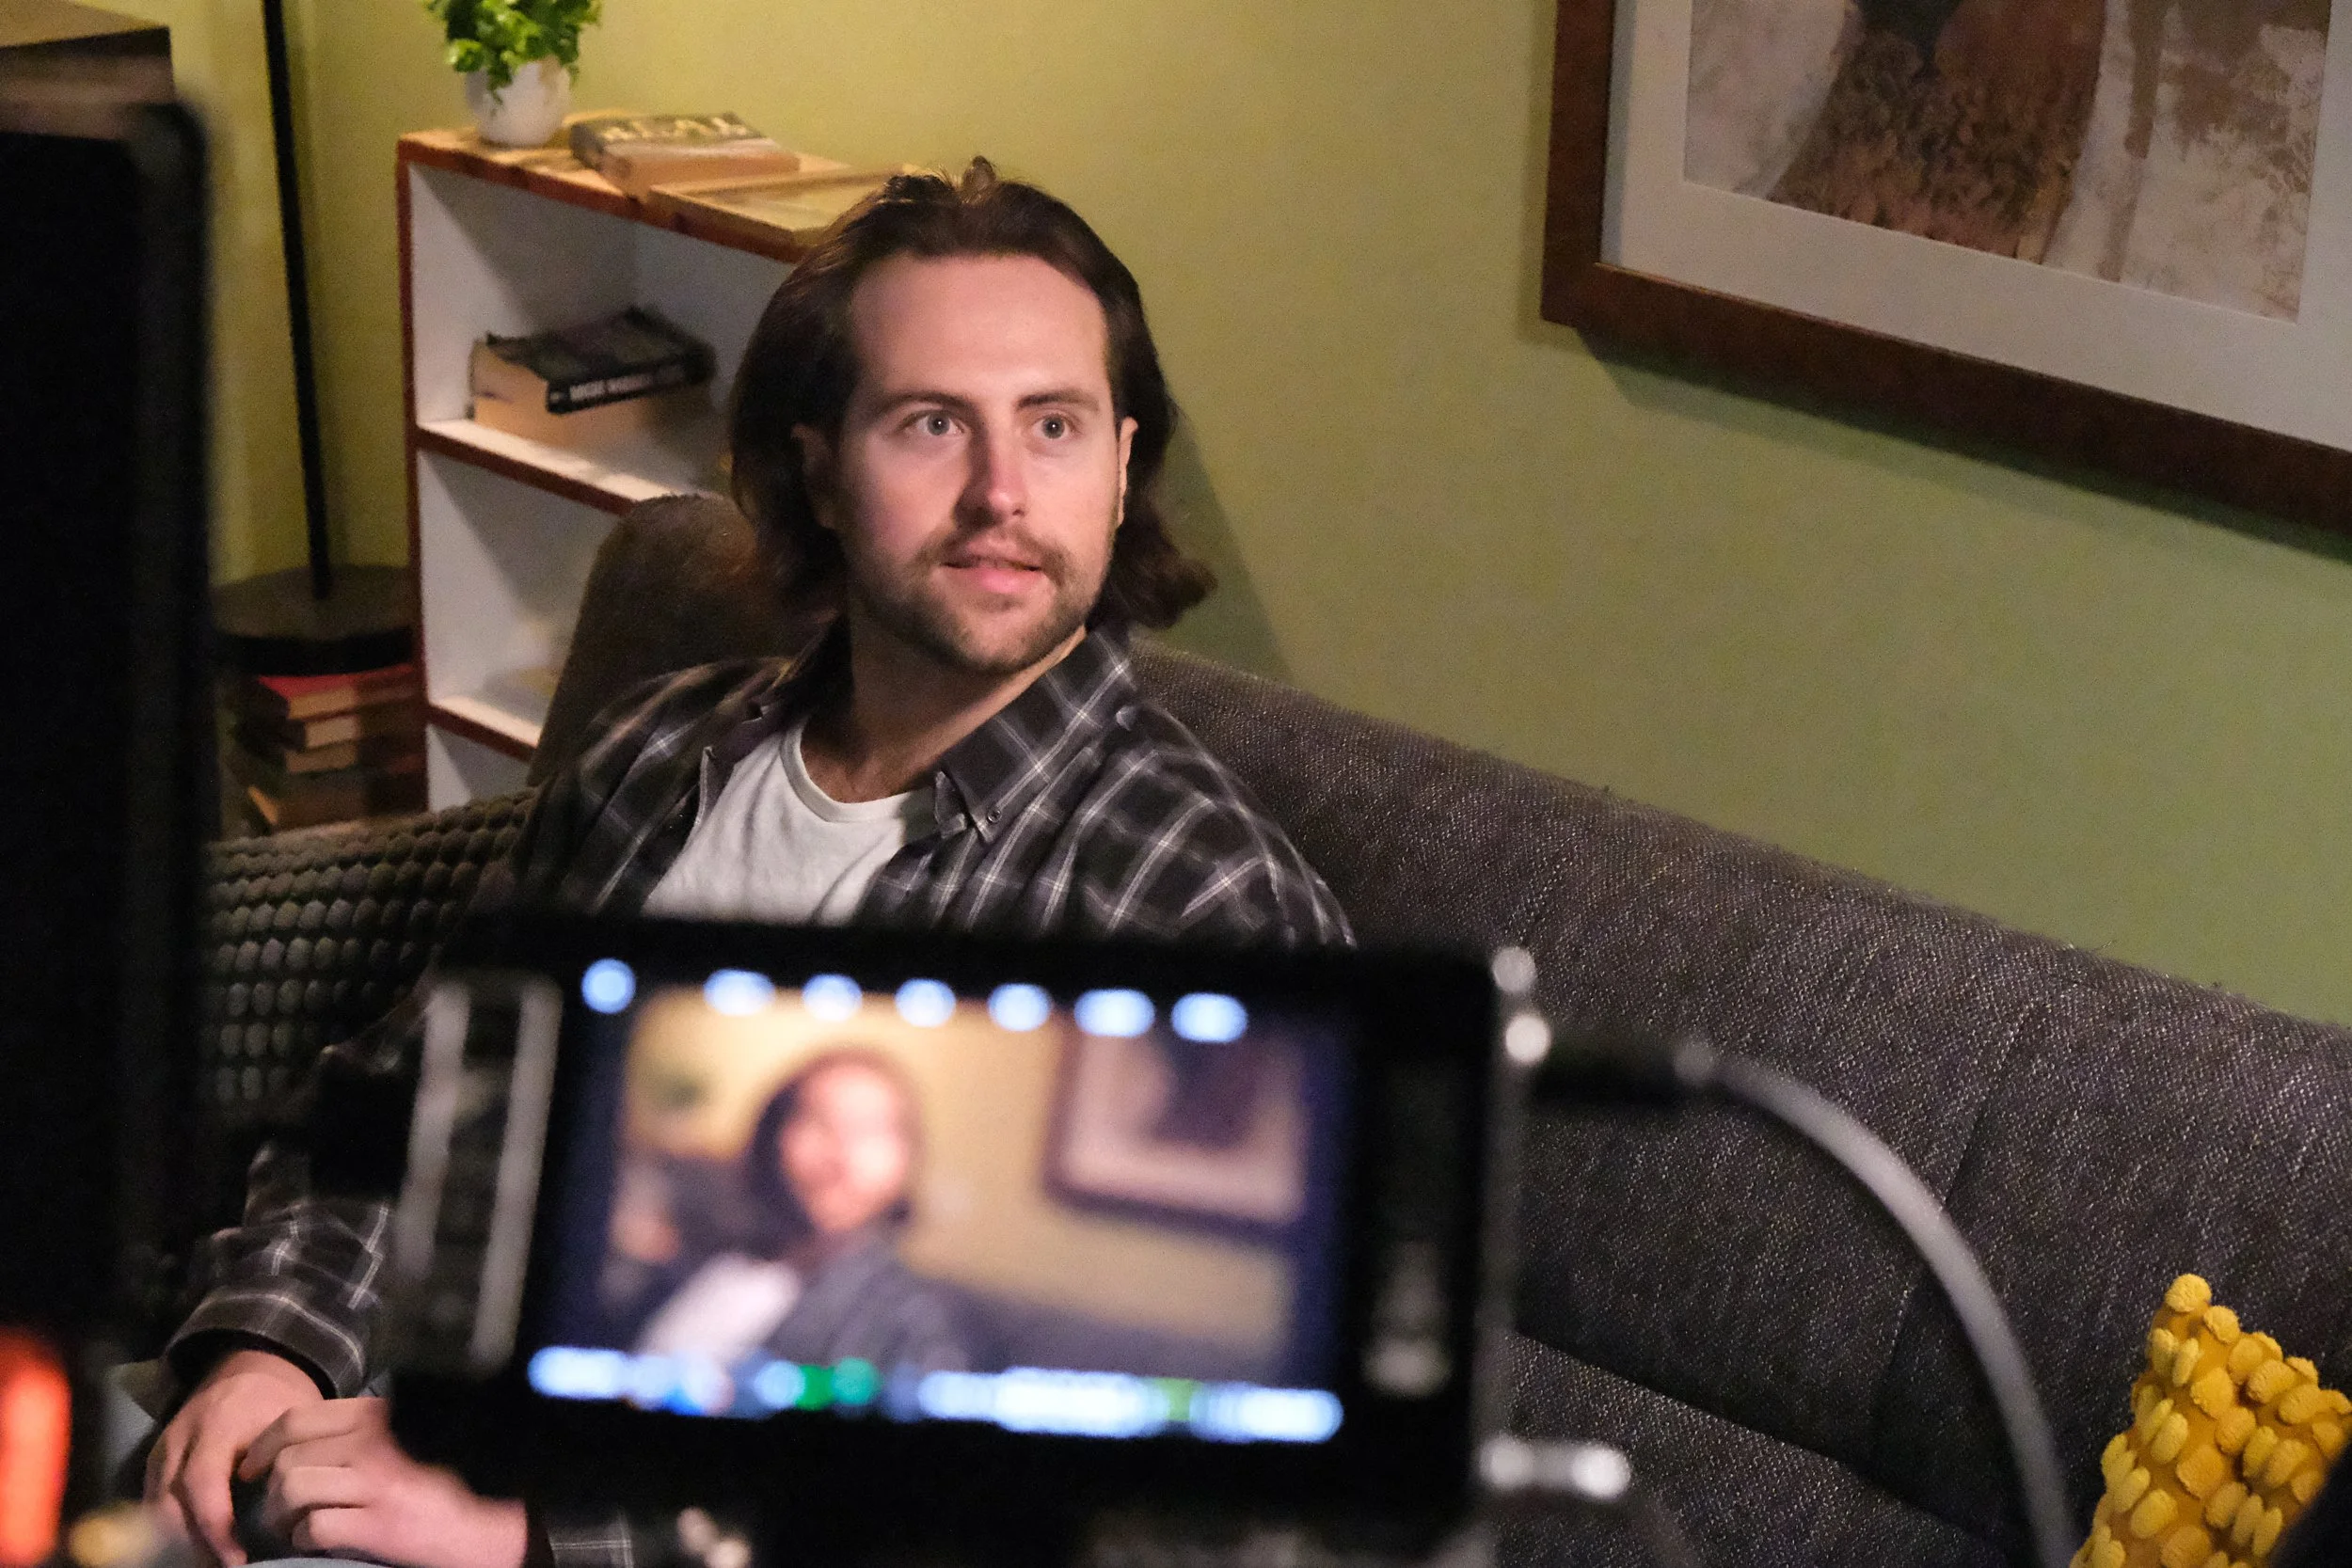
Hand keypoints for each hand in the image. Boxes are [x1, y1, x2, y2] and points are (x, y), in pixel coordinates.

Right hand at [146, 1348, 323, 1566]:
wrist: (253, 1364)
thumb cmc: (280, 1398)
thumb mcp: (293, 1420)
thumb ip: (285, 1463)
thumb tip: (292, 1516)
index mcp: (215, 1424)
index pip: (202, 1486)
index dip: (216, 1529)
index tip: (237, 1561)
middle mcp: (178, 1439)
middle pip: (169, 1506)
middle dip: (194, 1546)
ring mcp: (160, 1451)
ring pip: (155, 1511)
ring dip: (179, 1545)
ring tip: (212, 1564)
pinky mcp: (153, 1462)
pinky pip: (152, 1505)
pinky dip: (169, 1532)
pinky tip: (194, 1551)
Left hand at [241, 1397, 526, 1567]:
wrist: (486, 1521)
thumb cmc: (442, 1481)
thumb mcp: (402, 1441)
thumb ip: (361, 1434)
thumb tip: (298, 1445)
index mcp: (379, 1416)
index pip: (297, 1419)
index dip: (263, 1445)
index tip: (253, 1467)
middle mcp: (374, 1443)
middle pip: (287, 1457)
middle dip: (270, 1489)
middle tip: (275, 1509)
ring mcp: (376, 1483)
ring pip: (291, 1488)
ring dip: (281, 1516)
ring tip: (291, 1528)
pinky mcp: (378, 1525)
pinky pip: (313, 1528)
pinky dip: (304, 1540)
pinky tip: (317, 1543)